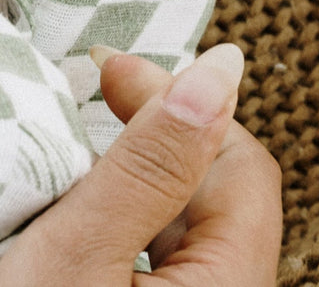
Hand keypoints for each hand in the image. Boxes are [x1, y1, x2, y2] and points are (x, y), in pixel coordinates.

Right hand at [0, 45, 282, 285]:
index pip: (242, 166)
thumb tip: (219, 70)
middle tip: (92, 85)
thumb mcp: (79, 246)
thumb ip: (149, 163)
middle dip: (156, 128)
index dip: (180, 100)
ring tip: (76, 136)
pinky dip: (123, 210)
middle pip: (218, 194)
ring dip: (136, 168)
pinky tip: (77, 196)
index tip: (105, 66)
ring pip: (184, 221)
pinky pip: (159, 251)